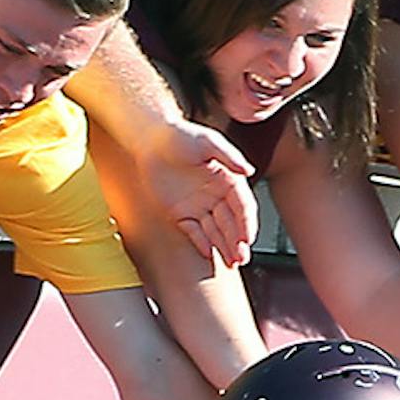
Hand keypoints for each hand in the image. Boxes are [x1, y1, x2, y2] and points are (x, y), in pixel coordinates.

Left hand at [137, 115, 257, 268]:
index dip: (247, 223)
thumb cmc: (180, 136)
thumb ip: (229, 156)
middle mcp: (217, 196)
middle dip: (238, 242)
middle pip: (232, 223)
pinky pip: (194, 232)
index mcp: (228, 180)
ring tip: (233, 263)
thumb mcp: (207, 142)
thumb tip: (249, 170)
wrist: (150, 139)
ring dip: (225, 247)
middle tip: (242, 258)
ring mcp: (199, 207)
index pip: (243, 206)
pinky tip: (209, 254)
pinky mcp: (181, 214)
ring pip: (216, 232)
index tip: (248, 238)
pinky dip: (201, 243)